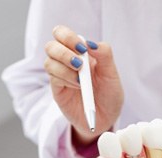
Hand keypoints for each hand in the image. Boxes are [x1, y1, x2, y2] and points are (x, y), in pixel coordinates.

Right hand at [44, 25, 123, 144]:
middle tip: (79, 63)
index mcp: (80, 53)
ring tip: (81, 79)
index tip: (83, 49)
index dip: (68, 37)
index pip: (63, 34)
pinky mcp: (58, 89)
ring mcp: (61, 75)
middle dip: (63, 51)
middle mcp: (67, 62)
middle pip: (51, 45)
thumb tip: (90, 43)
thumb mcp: (112, 75)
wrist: (106, 119)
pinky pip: (53, 78)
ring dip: (65, 67)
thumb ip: (104, 55)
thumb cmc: (109, 96)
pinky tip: (78, 86)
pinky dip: (66, 78)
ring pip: (49, 61)